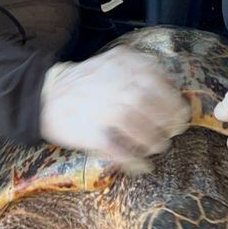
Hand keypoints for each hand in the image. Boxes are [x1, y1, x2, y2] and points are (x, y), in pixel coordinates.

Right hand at [40, 46, 190, 164]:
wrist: (47, 96)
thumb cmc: (87, 82)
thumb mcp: (115, 62)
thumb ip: (142, 69)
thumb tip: (173, 88)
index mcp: (126, 66)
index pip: (161, 85)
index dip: (174, 104)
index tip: (180, 116)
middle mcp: (118, 85)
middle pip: (154, 109)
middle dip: (168, 125)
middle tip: (171, 134)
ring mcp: (105, 110)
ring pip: (141, 131)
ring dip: (153, 143)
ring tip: (157, 148)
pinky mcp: (93, 133)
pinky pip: (120, 151)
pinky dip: (134, 161)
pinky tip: (141, 166)